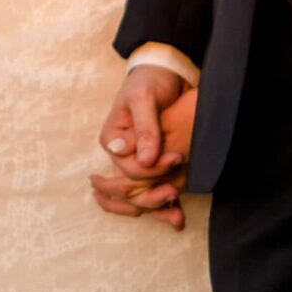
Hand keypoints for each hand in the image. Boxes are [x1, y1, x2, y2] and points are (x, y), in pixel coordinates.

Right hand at [91, 65, 194, 229]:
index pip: (127, 169)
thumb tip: (143, 160)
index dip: (151, 170)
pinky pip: (154, 190)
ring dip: (158, 209)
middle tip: (174, 194)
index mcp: (113, 140)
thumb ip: (145, 129)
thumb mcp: (144, 99)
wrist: (165, 74)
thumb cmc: (150, 81)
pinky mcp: (153, 163)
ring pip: (140, 196)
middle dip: (152, 197)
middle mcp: (122, 155)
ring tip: (178, 217)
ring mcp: (137, 161)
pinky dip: (165, 206)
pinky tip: (179, 217)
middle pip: (131, 189)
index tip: (177, 157)